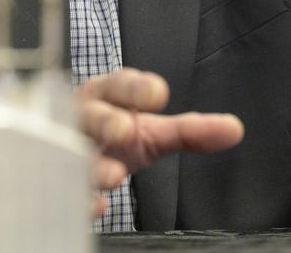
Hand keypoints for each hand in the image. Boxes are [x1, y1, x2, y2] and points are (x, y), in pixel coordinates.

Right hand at [77, 68, 243, 216]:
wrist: (62, 148)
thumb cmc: (111, 133)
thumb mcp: (150, 131)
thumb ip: (189, 131)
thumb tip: (235, 129)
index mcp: (106, 97)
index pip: (118, 85)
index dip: (135, 88)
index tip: (158, 94)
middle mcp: (82, 118)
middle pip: (90, 114)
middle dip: (106, 121)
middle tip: (124, 130)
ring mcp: (64, 148)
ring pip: (72, 151)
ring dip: (93, 162)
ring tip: (113, 175)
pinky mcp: (55, 176)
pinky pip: (61, 186)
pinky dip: (79, 196)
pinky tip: (96, 205)